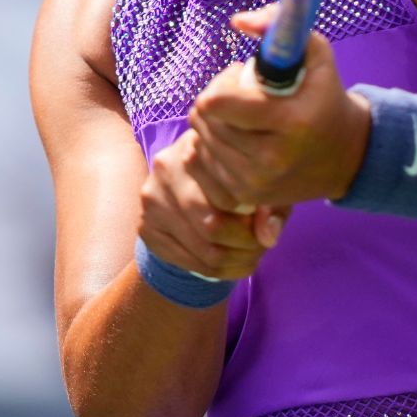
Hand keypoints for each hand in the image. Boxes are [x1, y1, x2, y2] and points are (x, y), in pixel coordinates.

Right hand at [139, 128, 286, 281]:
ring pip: (202, 250)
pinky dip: (215, 272)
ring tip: (251, 257)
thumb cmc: (234, 178)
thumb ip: (271, 207)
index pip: (231, 195)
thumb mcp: (260, 183)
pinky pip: (186, 262)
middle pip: (212, 225)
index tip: (267, 230)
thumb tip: (268, 237)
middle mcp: (167, 166)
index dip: (255, 222)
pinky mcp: (145, 226)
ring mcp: (151, 197)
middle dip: (245, 247)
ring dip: (233, 263)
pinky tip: (231, 264)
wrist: (187, 183)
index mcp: (198, 144)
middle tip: (261, 249)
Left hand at [185, 7, 372, 210]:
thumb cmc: (325, 97)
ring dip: (212, 124)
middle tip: (241, 96)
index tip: (241, 78)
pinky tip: (232, 140)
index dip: (222, 82)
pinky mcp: (245, 198)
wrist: (346, 157)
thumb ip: (277, 26)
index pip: (217, 102)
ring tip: (241, 118)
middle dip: (215, 100)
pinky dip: (209, 147)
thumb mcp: (314, 53)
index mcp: (290, 122)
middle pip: (204, 120)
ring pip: (199, 141)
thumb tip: (237, 21)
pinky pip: (199, 164)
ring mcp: (256, 183)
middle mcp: (271, 159)